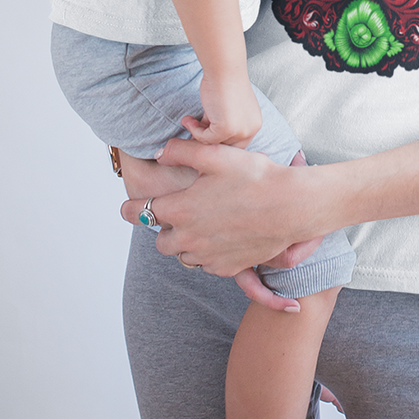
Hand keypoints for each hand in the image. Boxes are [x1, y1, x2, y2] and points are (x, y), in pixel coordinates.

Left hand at [118, 139, 334, 275]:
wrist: (292, 206)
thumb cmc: (256, 177)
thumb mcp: (216, 154)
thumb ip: (180, 150)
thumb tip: (158, 152)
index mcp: (181, 209)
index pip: (139, 212)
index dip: (130, 208)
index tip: (127, 207)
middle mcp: (189, 238)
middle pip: (161, 242)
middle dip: (164, 229)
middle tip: (177, 215)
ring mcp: (208, 256)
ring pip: (183, 256)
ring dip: (186, 243)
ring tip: (202, 226)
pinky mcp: (227, 267)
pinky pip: (207, 266)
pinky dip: (208, 254)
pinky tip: (220, 238)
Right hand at [182, 71, 261, 148]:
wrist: (223, 69)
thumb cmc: (224, 82)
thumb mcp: (227, 108)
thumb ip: (222, 123)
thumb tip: (207, 138)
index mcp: (254, 124)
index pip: (237, 143)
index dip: (219, 141)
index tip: (203, 134)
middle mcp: (251, 129)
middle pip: (226, 146)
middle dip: (208, 139)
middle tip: (193, 130)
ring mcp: (240, 131)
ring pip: (214, 144)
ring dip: (198, 133)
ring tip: (189, 121)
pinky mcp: (226, 129)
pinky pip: (205, 138)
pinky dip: (194, 130)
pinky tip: (189, 119)